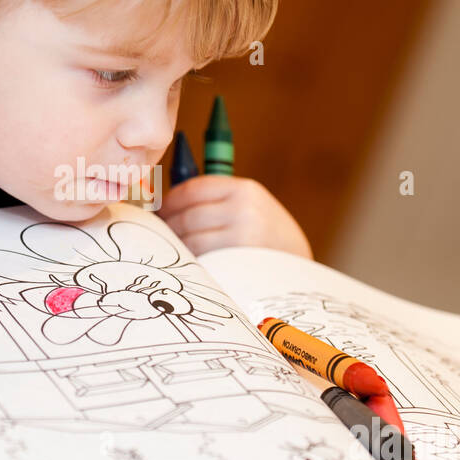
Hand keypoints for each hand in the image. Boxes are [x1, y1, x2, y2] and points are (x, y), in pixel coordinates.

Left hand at [156, 174, 313, 258]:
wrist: (298, 269)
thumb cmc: (265, 238)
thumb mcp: (250, 207)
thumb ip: (215, 201)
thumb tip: (164, 205)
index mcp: (244, 190)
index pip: (192, 189)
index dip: (170, 201)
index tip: (160, 211)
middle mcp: (243, 210)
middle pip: (186, 216)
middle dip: (168, 227)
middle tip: (161, 235)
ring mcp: (242, 238)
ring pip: (190, 240)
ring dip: (177, 247)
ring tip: (175, 250)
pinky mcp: (238, 264)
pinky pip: (200, 261)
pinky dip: (190, 262)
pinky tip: (190, 264)